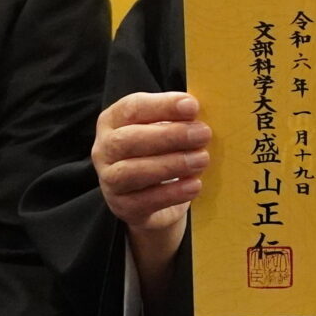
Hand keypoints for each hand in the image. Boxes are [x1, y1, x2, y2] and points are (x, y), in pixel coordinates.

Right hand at [93, 91, 207, 297]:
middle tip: (204, 134)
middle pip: (126, 141)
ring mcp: (109, 182)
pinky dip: (170, 193)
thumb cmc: (168, 154)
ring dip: (170, 165)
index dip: (161, 106)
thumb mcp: (171, 133)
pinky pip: (142, 203)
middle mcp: (104, 151)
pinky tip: (196, 187)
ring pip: (131, 172)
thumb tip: (211, 106)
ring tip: (203, 160)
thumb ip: (183, 119)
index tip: (193, 104)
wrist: (156, 201)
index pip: (131, 107)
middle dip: (166, 136)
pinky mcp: (121, 210)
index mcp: (114, 121)